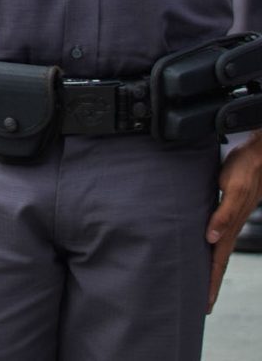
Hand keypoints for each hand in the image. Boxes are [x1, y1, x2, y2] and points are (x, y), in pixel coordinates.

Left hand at [207, 134, 261, 308]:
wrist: (258, 154)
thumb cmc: (246, 168)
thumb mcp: (234, 189)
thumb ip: (223, 214)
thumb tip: (211, 238)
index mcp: (230, 227)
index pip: (218, 261)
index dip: (211, 282)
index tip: (206, 303)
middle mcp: (230, 226)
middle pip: (218, 261)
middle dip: (211, 283)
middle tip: (203, 305)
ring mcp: (230, 219)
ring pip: (219, 250)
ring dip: (211, 267)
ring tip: (203, 284)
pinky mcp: (228, 209)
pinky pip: (219, 234)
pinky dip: (212, 247)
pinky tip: (207, 248)